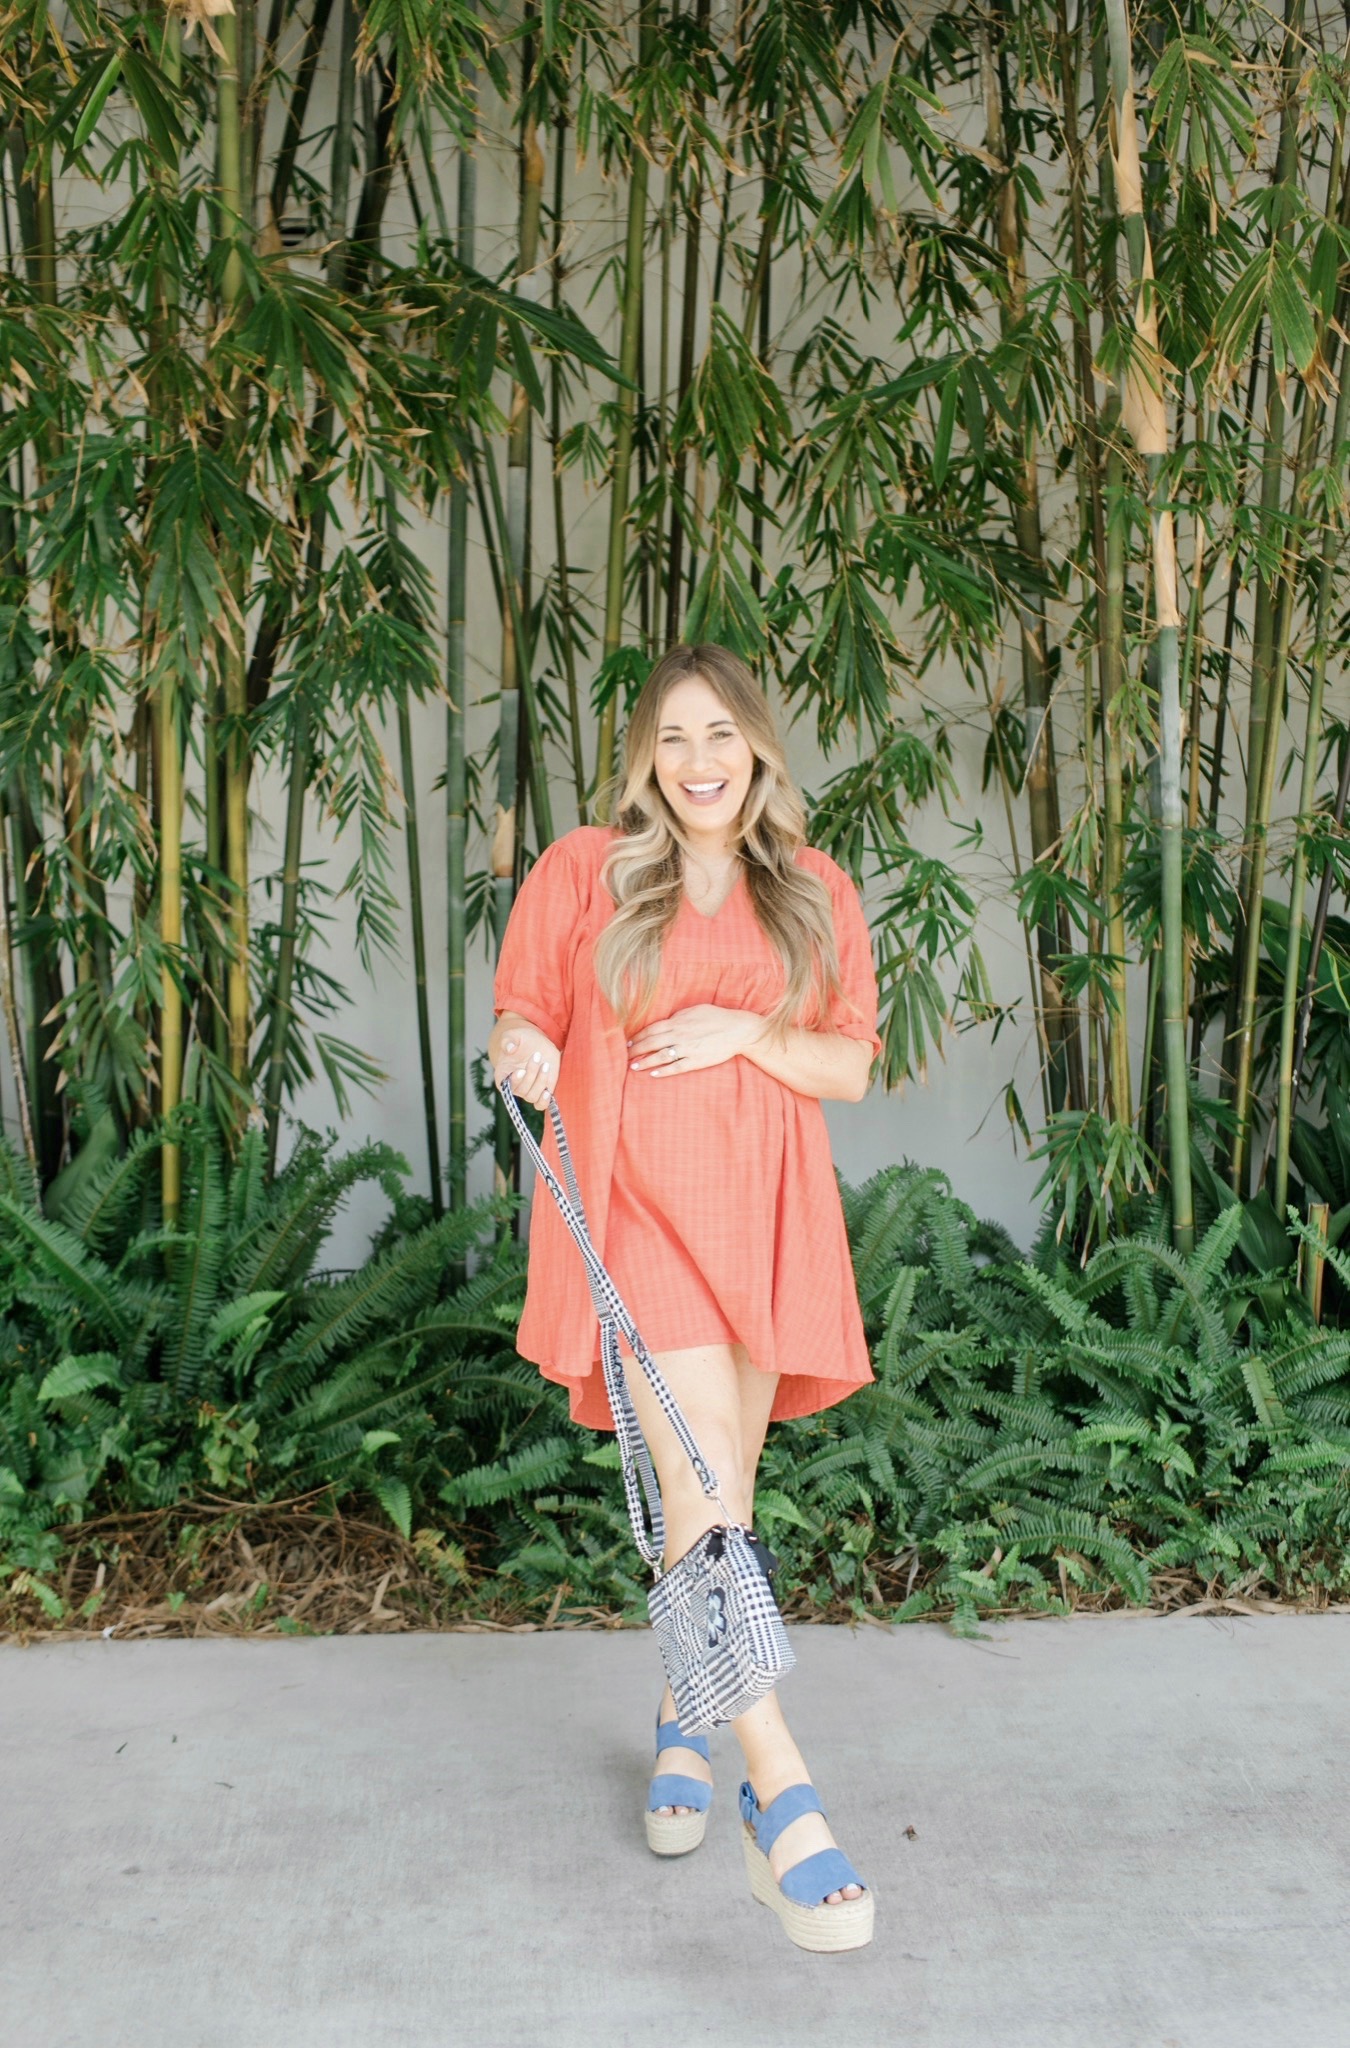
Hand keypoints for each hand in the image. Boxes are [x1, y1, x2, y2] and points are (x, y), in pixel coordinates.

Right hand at [492, 1021, 560, 1107]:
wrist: (536, 1043)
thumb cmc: (522, 1039)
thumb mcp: (513, 1035)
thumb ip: (508, 1040)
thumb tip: (510, 1048)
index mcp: (503, 1073)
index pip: (504, 1085)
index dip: (513, 1081)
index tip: (520, 1071)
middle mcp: (515, 1085)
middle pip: (521, 1090)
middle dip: (530, 1074)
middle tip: (536, 1056)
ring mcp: (529, 1089)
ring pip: (532, 1097)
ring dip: (540, 1082)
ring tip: (545, 1065)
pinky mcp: (542, 1090)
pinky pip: (541, 1104)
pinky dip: (544, 1101)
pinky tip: (548, 1092)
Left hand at [626, 1005, 762, 1077]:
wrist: (737, 1030)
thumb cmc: (717, 1017)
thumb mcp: (695, 1010)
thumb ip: (678, 1017)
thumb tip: (666, 1022)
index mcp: (678, 1022)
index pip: (652, 1029)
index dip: (639, 1037)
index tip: (629, 1042)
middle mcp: (680, 1035)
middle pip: (652, 1043)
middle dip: (637, 1050)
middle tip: (625, 1056)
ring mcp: (687, 1049)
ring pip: (661, 1056)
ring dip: (645, 1062)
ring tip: (634, 1067)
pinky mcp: (696, 1061)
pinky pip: (676, 1067)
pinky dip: (663, 1071)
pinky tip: (653, 1074)